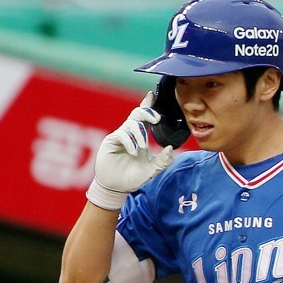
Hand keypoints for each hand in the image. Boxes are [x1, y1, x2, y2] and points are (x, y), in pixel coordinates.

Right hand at [86, 92, 173, 209]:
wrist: (117, 188)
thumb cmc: (133, 177)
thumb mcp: (152, 170)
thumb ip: (163, 161)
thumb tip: (170, 148)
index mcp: (140, 137)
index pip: (145, 118)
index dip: (148, 105)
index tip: (153, 95)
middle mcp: (130, 134)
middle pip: (137, 114)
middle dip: (147, 112)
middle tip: (156, 119)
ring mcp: (120, 137)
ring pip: (131, 124)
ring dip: (140, 134)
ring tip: (143, 147)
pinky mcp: (111, 141)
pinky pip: (121, 134)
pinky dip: (130, 142)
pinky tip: (133, 152)